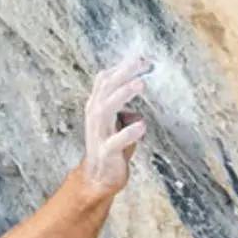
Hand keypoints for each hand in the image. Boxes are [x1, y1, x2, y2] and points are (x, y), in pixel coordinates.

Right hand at [80, 53, 149, 197]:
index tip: (142, 58)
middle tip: (142, 62)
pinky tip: (142, 126)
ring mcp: (99, 135)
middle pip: (106, 88)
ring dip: (123, 94)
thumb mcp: (117, 122)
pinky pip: (116, 141)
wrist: (98, 180)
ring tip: (140, 84)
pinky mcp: (106, 153)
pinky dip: (128, 133)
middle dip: (124, 73)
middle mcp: (94, 117)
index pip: (105, 79)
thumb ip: (126, 106)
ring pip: (106, 109)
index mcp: (97, 106)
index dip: (122, 66)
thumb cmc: (111, 148)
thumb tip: (139, 95)